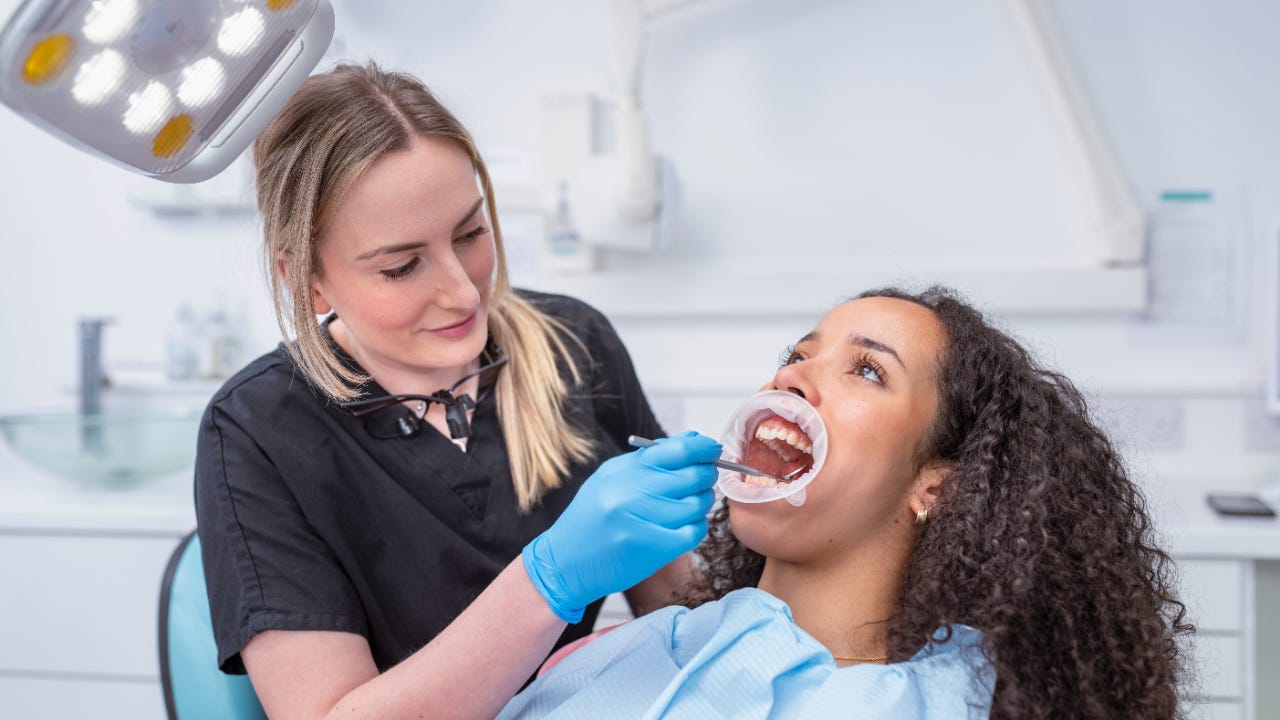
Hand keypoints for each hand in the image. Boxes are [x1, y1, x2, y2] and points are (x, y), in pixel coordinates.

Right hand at [522, 431, 721, 621]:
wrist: (563, 562)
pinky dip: (695, 528)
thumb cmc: (591, 518)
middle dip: (706, 477)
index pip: (678, 450)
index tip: (712, 450)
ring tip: (689, 506)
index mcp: (623, 470)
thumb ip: (651, 458)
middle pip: (694, 477)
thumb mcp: (611, 478)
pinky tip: (684, 527)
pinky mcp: (651, 549)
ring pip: (697, 505)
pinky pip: (693, 532)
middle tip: (703, 481)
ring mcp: (641, 522)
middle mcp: (631, 492)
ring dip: (701, 504)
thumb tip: (693, 440)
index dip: (704, 448)